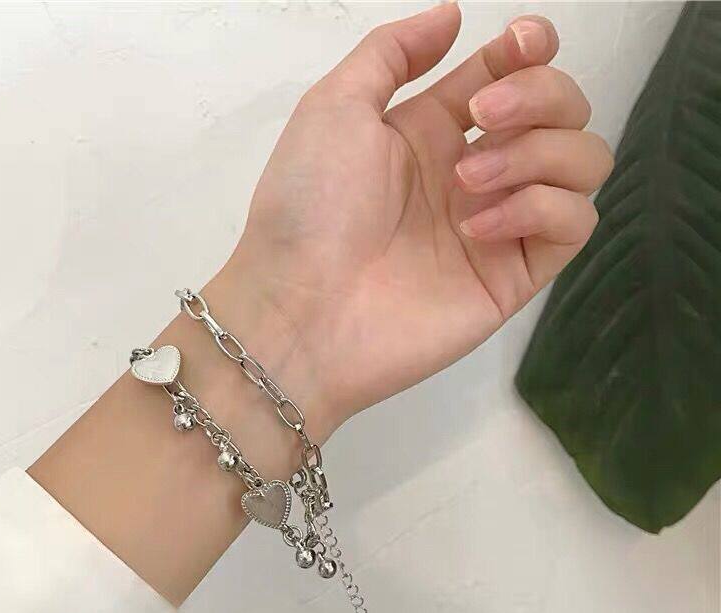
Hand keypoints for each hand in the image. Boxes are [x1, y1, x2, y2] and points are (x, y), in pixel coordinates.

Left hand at [216, 3, 611, 429]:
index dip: (532, 48)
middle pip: (564, 110)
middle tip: (484, 116)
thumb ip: (392, 53)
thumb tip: (453, 15)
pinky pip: (573, 224)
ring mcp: (500, 226)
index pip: (515, 74)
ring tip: (468, 182)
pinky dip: (540, 208)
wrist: (301, 310)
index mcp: (435, 130)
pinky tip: (477, 228)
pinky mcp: (514, 276)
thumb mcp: (335, 108)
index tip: (520, 42)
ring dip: (538, 152)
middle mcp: (476, 172)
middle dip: (540, 94)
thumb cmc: (307, 207)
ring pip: (583, 162)